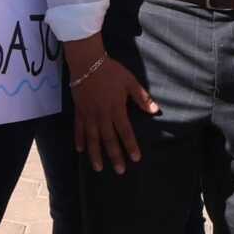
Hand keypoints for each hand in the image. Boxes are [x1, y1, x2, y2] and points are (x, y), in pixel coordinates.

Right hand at [71, 53, 157, 173]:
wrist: (87, 62)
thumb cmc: (111, 71)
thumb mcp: (130, 81)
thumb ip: (142, 97)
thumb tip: (155, 110)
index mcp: (116, 109)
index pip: (125, 131)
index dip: (130, 145)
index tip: (135, 158)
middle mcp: (102, 115)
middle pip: (109, 139)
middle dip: (115, 156)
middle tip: (120, 171)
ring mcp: (89, 114)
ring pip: (92, 138)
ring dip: (95, 154)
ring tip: (99, 168)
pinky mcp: (79, 111)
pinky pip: (78, 128)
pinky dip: (79, 139)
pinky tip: (80, 150)